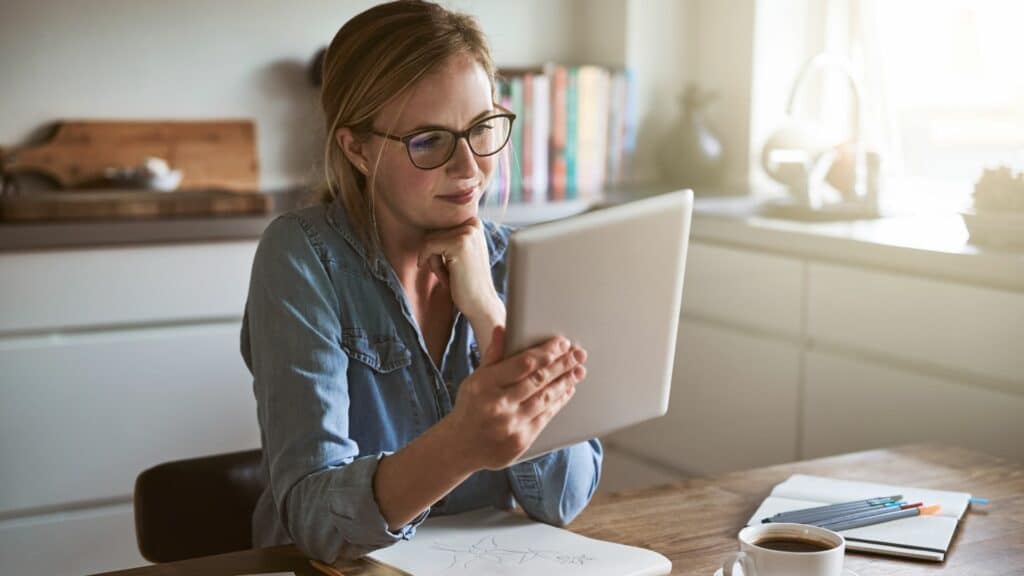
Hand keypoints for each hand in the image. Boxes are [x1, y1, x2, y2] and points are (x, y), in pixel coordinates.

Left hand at [418, 217, 500, 325]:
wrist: (481, 303)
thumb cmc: (467, 281)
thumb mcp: (460, 252)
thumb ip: (448, 235)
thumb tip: (422, 221)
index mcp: (474, 222)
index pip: (438, 227)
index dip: (438, 249)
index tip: (452, 265)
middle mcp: (473, 223)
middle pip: (433, 231)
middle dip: (435, 255)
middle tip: (451, 273)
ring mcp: (467, 232)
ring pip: (429, 239)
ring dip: (434, 262)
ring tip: (451, 275)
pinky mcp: (459, 244)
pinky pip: (428, 247)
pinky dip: (432, 265)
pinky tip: (447, 278)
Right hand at [444, 326, 587, 470]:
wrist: (460, 446)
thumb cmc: (470, 407)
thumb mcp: (475, 379)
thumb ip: (492, 355)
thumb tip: (502, 329)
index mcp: (484, 384)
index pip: (523, 363)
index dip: (546, 352)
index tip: (562, 343)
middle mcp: (498, 404)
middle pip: (538, 380)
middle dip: (562, 364)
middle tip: (579, 354)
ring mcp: (510, 425)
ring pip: (545, 398)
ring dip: (565, 382)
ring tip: (578, 370)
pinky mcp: (521, 441)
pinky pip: (545, 417)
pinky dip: (558, 402)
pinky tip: (567, 390)